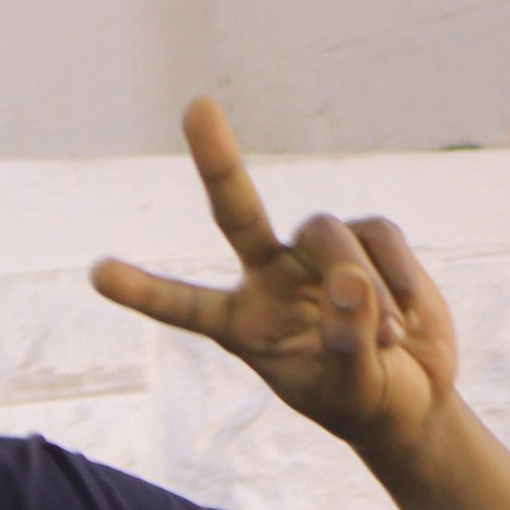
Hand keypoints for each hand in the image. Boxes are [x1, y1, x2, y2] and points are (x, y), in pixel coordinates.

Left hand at [90, 97, 459, 462]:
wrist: (412, 396)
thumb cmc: (366, 402)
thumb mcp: (351, 390)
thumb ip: (346, 343)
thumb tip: (350, 282)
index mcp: (242, 325)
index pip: (184, 305)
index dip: (143, 290)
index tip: (96, 274)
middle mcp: (268, 277)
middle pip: (238, 213)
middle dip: (219, 162)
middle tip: (197, 107)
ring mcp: (315, 253)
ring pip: (329, 234)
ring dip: (366, 289)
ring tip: (387, 340)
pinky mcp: (365, 235)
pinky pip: (380, 235)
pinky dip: (402, 277)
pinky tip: (408, 321)